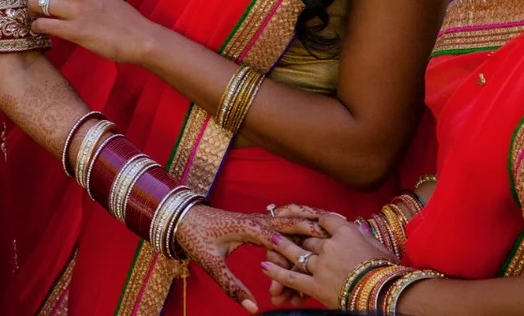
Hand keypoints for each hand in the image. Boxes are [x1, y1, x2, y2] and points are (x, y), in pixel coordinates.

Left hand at [28, 0, 152, 62]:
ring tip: (39, 17)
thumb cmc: (119, 15)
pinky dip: (36, 27)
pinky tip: (42, 29)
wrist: (138, 37)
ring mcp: (74, 10)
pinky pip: (41, 24)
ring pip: (34, 3)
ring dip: (32, 11)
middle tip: (35, 2)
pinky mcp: (73, 31)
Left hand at [175, 204, 325, 312]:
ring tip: (336, 229)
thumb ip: (233, 286)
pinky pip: (282, 225)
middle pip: (293, 223)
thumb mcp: (212, 263)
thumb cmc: (195, 237)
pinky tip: (317, 230)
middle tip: (343, 230)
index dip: (304, 250)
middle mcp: (257, 220)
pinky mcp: (256, 223)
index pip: (283, 239)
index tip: (327, 255)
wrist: (181, 217)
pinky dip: (298, 228)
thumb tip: (255, 308)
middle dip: (316, 229)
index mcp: (249, 228)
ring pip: (290, 223)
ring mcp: (258, 220)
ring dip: (308, 229)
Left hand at [263, 209, 390, 308]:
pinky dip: (277, 273)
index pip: (325, 220)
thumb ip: (363, 235)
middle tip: (281, 229)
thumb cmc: (389, 271)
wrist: (389, 294)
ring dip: (280, 247)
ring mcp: (321, 266)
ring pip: (296, 254)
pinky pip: (292, 278)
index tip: (307, 216)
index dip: (314, 218)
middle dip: (296, 235)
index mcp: (346, 233)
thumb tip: (358, 226)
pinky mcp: (317, 286)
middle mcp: (330, 246)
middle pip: (308, 237)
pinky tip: (264, 267)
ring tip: (268, 241)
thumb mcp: (378, 247)